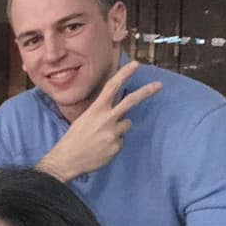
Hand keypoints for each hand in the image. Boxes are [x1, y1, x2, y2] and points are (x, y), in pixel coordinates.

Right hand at [38, 60, 161, 181]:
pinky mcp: (116, 146)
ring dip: (119, 128)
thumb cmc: (73, 139)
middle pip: (130, 101)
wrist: (66, 161)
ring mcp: (112, 133)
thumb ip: (101, 113)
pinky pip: (121, 141)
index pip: (111, 87)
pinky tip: (101, 149)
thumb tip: (119, 111)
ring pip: (126, 124)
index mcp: (95, 110)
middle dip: (146, 91)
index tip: (135, 64)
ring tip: (101, 138)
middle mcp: (106, 119)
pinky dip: (113, 144)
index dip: (124, 74)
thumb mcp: (84, 120)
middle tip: (159, 85)